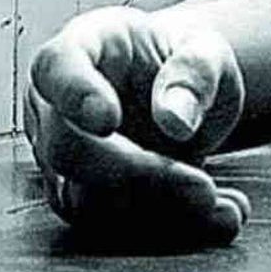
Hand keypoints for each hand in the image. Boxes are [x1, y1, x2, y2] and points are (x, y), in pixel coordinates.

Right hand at [24, 6, 249, 244]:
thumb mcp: (204, 50)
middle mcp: (54, 103)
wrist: (174, 93)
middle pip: (66, 148)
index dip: (74, 95)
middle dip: (135, 173)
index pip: (55, 68)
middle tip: (202, 184)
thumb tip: (174, 120)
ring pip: (81, 197)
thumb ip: (194, 73)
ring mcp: (59, 152)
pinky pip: (105, 223)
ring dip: (151, 208)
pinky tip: (211, 213)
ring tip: (216, 200)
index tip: (107, 119)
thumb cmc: (178, 61)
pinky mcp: (78, 191)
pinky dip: (162, 224)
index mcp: (80, 48)